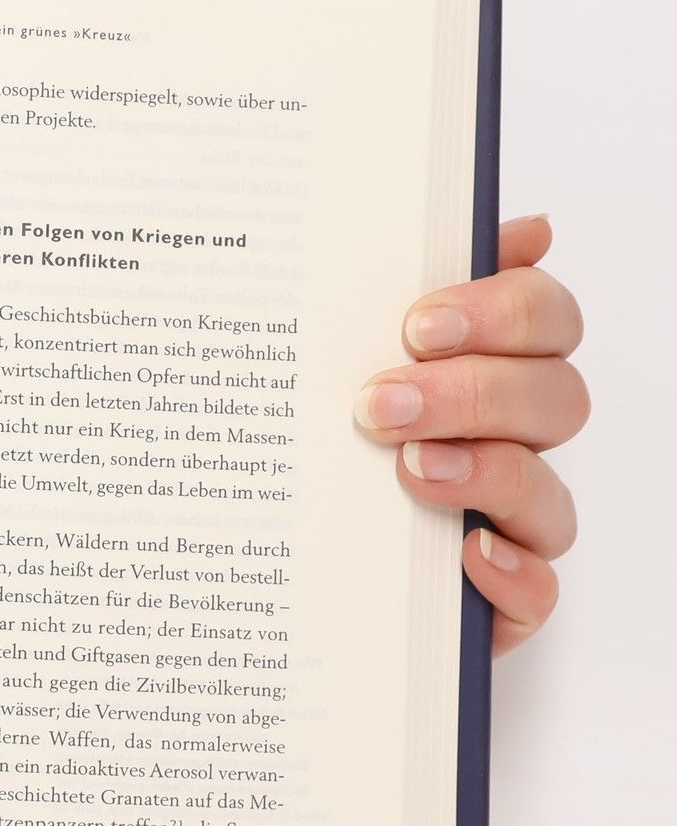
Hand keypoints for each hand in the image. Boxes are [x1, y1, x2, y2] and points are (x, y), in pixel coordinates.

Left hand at [354, 216, 586, 653]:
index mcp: (485, 366)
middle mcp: (511, 438)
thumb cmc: (312, 437)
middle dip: (472, 392)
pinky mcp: (499, 599)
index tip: (420, 323)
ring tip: (407, 469)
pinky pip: (538, 591)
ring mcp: (511, 521)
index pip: (545, 317)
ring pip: (547, 491)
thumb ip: (398, 284)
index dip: (504, 311)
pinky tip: (464, 553)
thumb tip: (518, 227)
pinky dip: (510, 573)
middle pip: (553, 397)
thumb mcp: (326, 350)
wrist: (271, 555)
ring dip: (484, 473)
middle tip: (381, 401)